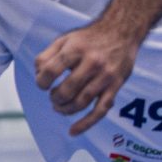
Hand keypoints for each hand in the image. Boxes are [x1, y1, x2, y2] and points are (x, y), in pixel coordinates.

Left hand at [34, 18, 140, 135]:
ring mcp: (106, 76)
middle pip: (66, 90)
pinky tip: (73, 130)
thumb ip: (47, 55)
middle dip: (54, 98)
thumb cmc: (91, 37)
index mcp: (77, 49)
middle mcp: (92, 62)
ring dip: (65, 109)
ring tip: (60, 107)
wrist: (123, 30)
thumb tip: (39, 74)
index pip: (51, 70)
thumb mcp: (66, 39)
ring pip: (81, 102)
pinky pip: (101, 110)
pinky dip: (86, 123)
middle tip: (54, 96)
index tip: (43, 84)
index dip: (41, 82)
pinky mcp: (116, 85)